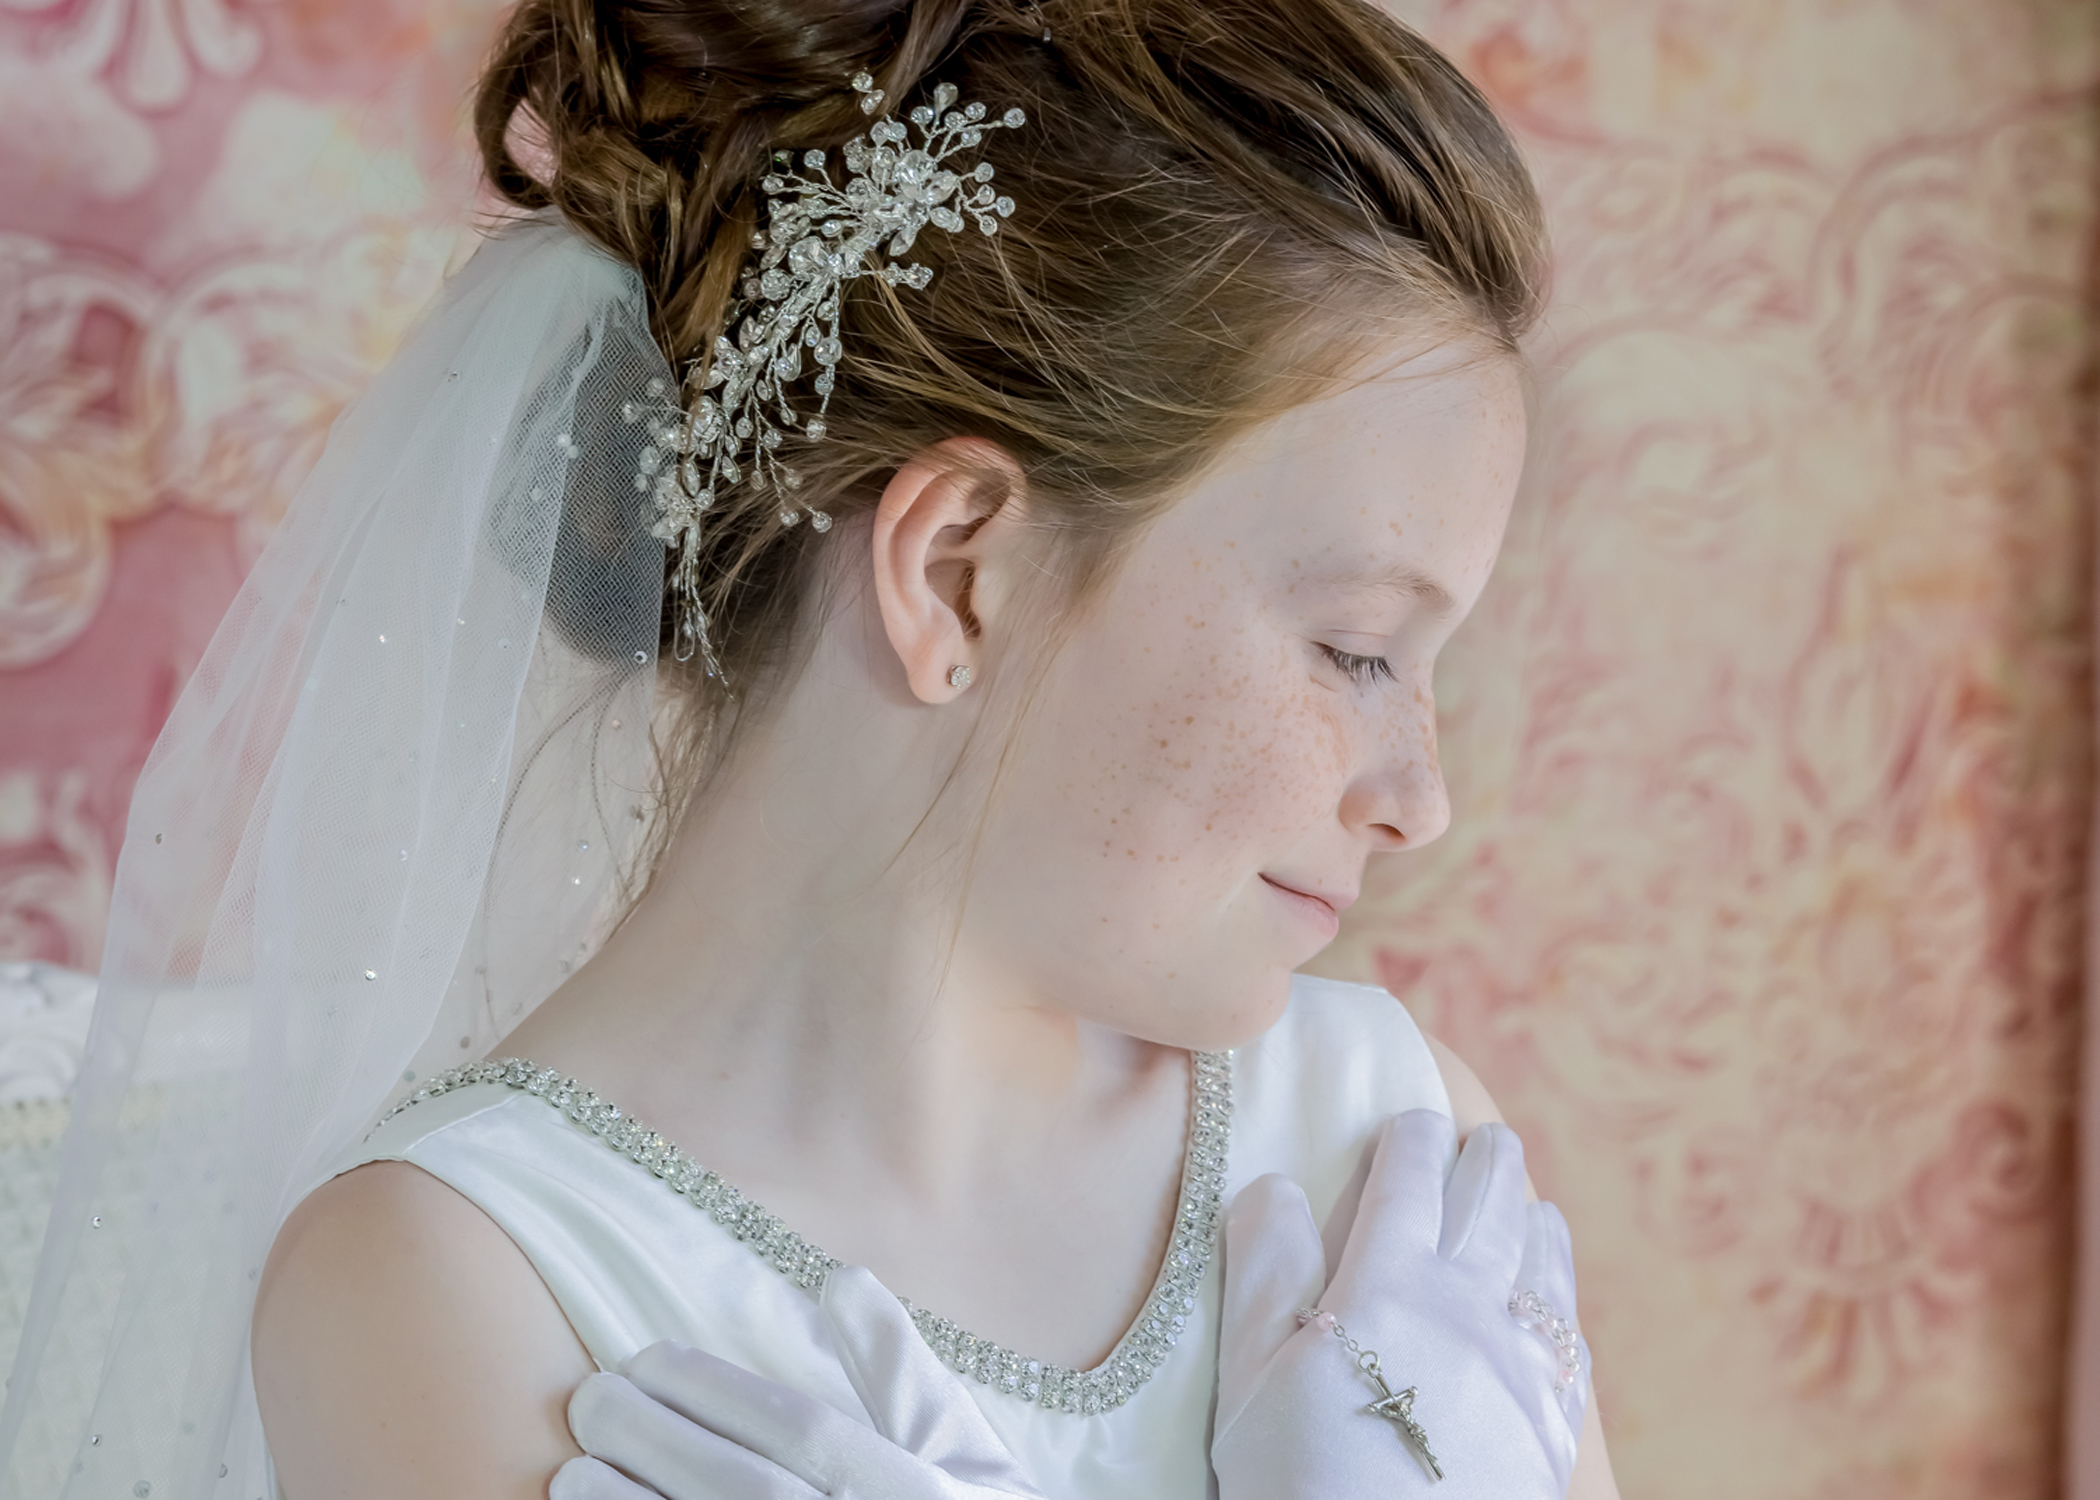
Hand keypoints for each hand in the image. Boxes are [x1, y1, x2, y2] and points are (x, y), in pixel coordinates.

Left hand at [551, 1265, 1044, 1499]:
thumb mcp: (964, 1451)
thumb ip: (905, 1373)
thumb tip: (841, 1279)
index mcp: (913, 1490)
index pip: (803, 1431)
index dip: (719, 1390)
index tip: (649, 1356)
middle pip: (742, 1489)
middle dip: (656, 1441)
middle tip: (591, 1400)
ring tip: (571, 1473)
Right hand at [1213, 1109, 1589, 1499]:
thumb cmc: (1300, 1480)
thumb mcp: (1254, 1376)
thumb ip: (1265, 1270)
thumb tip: (1275, 1185)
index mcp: (1388, 1283)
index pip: (1409, 1181)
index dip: (1412, 1142)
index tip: (1413, 1119)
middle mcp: (1468, 1307)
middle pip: (1491, 1206)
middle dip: (1487, 1163)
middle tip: (1487, 1139)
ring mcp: (1520, 1366)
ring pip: (1541, 1264)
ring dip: (1533, 1220)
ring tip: (1530, 1202)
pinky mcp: (1552, 1425)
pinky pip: (1568, 1337)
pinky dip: (1561, 1296)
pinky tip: (1554, 1300)